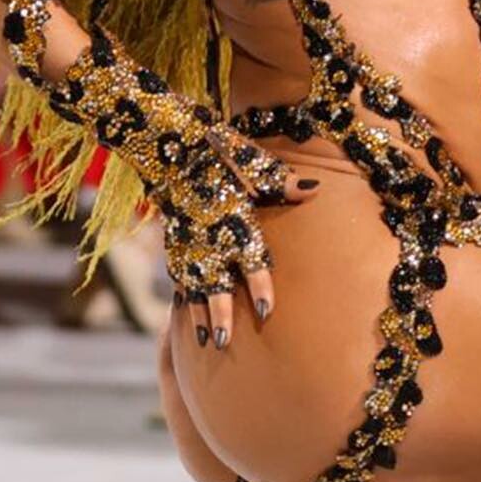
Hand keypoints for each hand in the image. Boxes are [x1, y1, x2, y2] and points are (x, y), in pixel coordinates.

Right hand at [164, 107, 318, 351]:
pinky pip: (177, 271)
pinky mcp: (171, 236)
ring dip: (200, 313)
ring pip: (194, 283)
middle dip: (220, 312)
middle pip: (215, 281)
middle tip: (226, 343)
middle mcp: (208, 233)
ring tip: (207, 342)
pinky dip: (182, 294)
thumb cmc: (217, 148)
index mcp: (233, 216)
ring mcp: (186, 238)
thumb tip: (313, 190)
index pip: (250, 257)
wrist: (167, 139)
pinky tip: (185, 312)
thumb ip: (279, 181)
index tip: (267, 308)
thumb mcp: (251, 159)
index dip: (259, 283)